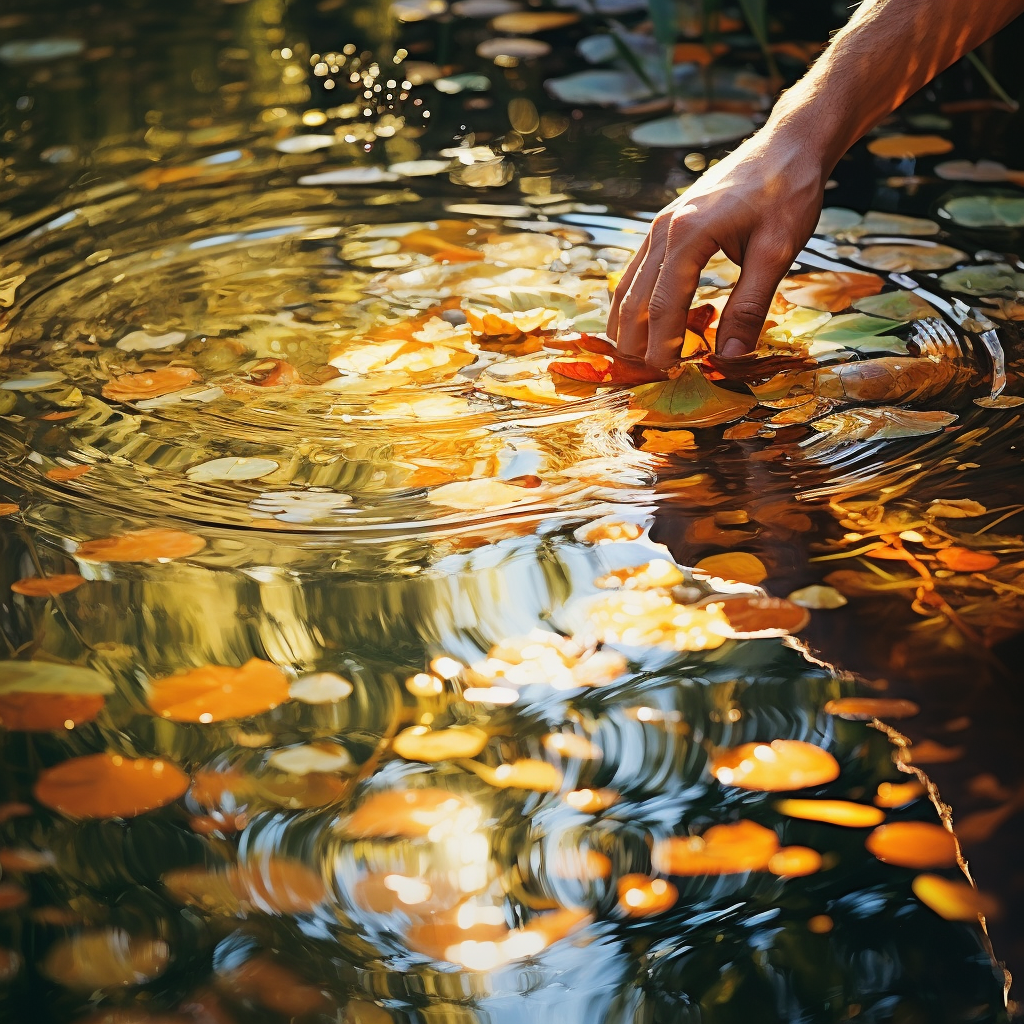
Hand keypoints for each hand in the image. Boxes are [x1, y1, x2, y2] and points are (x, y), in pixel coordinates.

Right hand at [607, 126, 826, 366]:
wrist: (788, 143)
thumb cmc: (789, 191)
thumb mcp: (777, 252)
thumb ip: (750, 305)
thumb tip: (732, 356)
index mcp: (688, 235)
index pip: (662, 306)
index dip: (661, 347)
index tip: (665, 378)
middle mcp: (663, 230)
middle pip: (634, 300)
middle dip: (634, 344)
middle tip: (641, 382)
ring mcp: (660, 226)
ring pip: (627, 286)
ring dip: (626, 327)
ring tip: (631, 362)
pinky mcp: (665, 226)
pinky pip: (637, 272)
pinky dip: (633, 304)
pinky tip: (637, 325)